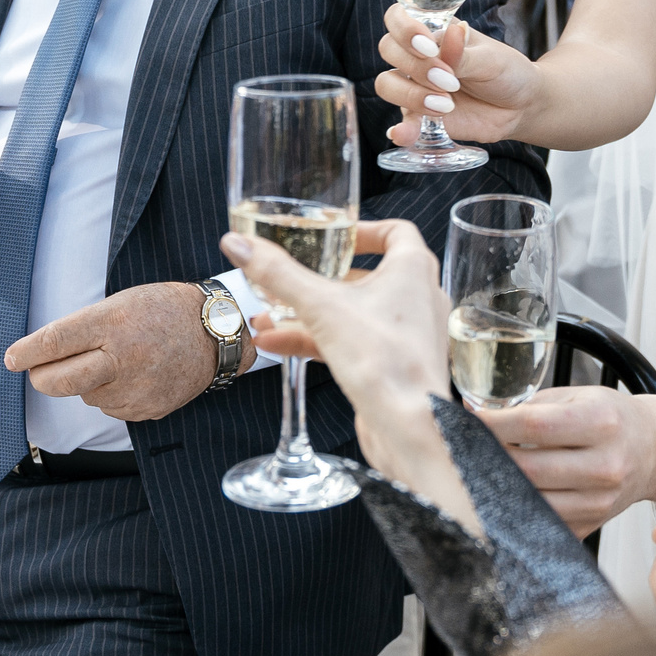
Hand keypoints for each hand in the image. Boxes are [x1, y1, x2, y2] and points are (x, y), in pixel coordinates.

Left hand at [7, 282, 214, 420]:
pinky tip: (132, 376)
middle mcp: (122, 358)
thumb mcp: (122, 302)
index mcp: (113, 323)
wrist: (214, 334)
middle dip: (40, 377)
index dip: (26, 352)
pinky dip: (110, 394)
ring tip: (115, 361)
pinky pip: (110, 408)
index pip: (55, 341)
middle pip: (59, 381)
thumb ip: (85, 327)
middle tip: (38, 371)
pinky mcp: (146, 409)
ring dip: (86, 383)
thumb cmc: (162, 310)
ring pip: (85, 396)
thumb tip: (43, 353)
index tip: (11, 358)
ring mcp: (135, 388)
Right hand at [230, 221, 479, 527]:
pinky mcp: (393, 365)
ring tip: (266, 316)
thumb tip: (238, 243)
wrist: (408, 426)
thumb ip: (277, 273)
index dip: (362, 230)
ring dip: (310, 313)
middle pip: (365, 276)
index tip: (331, 235)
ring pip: (354, 313)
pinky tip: (276, 344)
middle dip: (319, 279)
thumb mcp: (321, 307)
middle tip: (289, 278)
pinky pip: (353, 342)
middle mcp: (417, 298)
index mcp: (413, 270)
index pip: (395, 232)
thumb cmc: (385, 362)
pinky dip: (318, 339)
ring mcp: (407, 334)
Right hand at [374, 4, 539, 145]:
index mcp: (433, 32)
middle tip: (449, 80)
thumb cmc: (506, 71)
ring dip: (412, 94)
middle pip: (389, 50)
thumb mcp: (490, 58)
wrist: (521, 106)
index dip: (404, 30)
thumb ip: (464, 53)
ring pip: (387, 85)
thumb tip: (450, 35)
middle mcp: (418, 57)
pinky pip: (402, 123)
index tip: (429, 47)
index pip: (398, 19)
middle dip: (416, 65)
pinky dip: (400, 129)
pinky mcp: (421, 117)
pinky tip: (403, 134)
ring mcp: (416, 86)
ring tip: (446, 104)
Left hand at [476, 387, 655, 535]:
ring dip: (499, 485)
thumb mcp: (579, 397)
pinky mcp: (590, 525)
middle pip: (529, 467)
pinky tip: (507, 491)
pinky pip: (543, 520)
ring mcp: (598, 501)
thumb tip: (478, 411)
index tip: (468, 419)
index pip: (534, 424)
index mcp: (600, 423)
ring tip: (481, 469)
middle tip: (466, 446)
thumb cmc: (612, 418)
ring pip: (532, 499)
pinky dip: (518, 507)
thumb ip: (531, 405)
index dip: (494, 423)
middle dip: (489, 456)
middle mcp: (604, 465)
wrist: (653, 451)